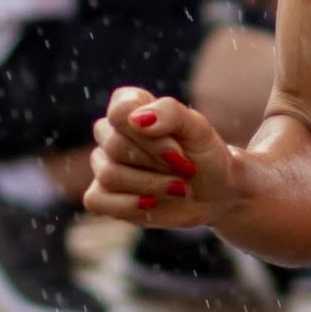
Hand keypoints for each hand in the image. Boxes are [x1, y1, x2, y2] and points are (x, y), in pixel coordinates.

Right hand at [86, 84, 237, 230]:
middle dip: (157, 162)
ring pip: (109, 174)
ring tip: (178, 188)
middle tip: (185, 169)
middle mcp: (110, 132)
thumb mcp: (198, 128)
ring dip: (151, 184)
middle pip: (114, 145)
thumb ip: (169, 113)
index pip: (120, 112)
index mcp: (129, 106)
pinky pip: (97, 201)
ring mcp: (104, 164)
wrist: (213, 192)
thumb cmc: (203, 154)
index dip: (151, 136)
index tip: (179, 150)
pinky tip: (153, 203)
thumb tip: (136, 119)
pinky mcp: (102, 196)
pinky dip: (129, 205)